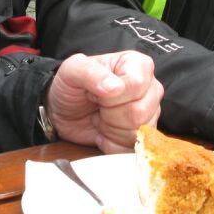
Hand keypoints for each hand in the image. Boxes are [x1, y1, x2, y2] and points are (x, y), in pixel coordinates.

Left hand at [46, 51, 162, 153]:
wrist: (63, 110)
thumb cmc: (71, 85)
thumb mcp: (72, 70)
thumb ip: (91, 73)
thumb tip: (115, 88)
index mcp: (138, 64)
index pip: (136, 84)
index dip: (111, 96)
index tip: (96, 93)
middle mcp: (150, 87)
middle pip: (139, 112)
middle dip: (110, 115)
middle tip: (97, 106)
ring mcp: (150, 112)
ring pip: (137, 132)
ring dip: (110, 130)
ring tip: (100, 117)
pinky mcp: (143, 135)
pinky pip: (133, 148)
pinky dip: (111, 144)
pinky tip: (103, 132)